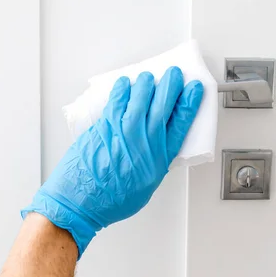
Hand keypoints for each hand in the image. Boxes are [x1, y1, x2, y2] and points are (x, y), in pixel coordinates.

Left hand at [22, 67, 203, 257]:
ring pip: (142, 95)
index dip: (190, 101)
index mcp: (160, 156)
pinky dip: (123, 87)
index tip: (194, 88)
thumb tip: (158, 145)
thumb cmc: (112, 199)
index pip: (182, 120)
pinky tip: (126, 83)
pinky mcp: (106, 124)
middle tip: (174, 74)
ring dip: (147, 82)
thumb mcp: (148, 183)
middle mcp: (145, 139)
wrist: (80, 202)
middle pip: (164, 102)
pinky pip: (118, 98)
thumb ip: (157, 160)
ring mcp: (125, 129)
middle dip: (171, 83)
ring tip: (148, 78)